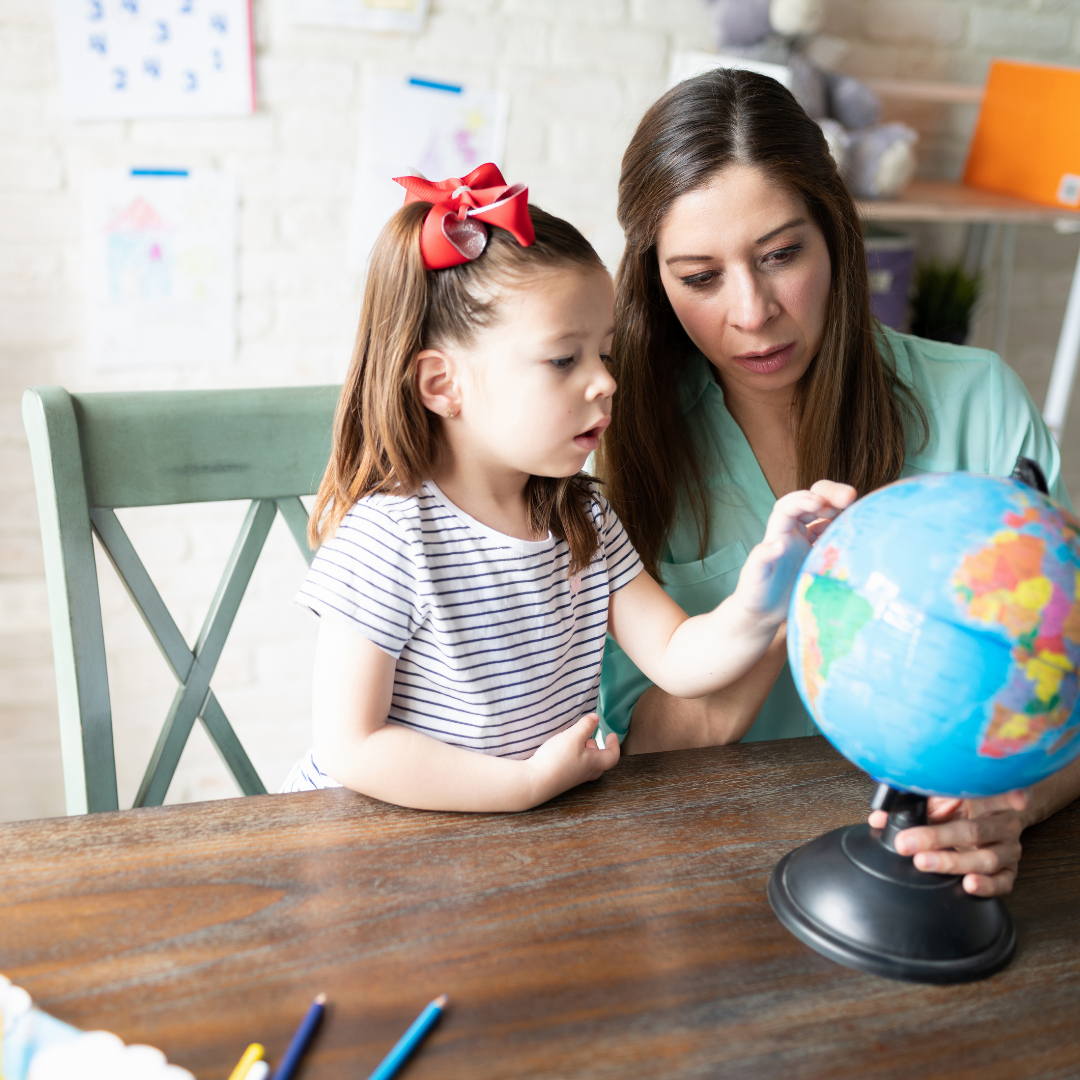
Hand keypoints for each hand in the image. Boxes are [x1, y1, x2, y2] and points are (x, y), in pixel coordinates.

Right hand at [526, 713, 619, 804]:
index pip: (612, 757)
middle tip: (591, 739)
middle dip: (598, 750)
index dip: (614, 745)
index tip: (611, 735)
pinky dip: (573, 757)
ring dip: (584, 753)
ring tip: (574, 741)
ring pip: (586, 765)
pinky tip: (561, 750)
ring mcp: (572, 778)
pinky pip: (573, 767)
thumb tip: (596, 718)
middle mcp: (585, 773)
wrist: (535, 782)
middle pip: (599, 763)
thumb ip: (585, 726)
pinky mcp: (561, 779)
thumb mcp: (572, 737)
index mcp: (593, 763)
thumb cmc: (556, 760)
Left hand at [737, 480, 857, 620]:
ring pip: (826, 517)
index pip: (789, 507)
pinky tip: (857, 532)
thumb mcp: (754, 576)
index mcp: (778, 533)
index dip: (803, 500)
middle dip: (829, 494)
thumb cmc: (755, 593)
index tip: (820, 503)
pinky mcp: (821, 556)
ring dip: (841, 509)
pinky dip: (846, 530)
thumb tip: (778, 543)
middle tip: (849, 496)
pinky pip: (835, 536)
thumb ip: (761, 558)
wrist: (764, 613)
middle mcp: (794, 533)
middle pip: (811, 503)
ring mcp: (809, 544)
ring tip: (857, 510)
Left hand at [868, 790, 1028, 896]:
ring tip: (925, 862)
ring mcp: (1009, 850)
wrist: (989, 821)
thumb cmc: (961, 807)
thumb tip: (877, 818)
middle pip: (973, 831)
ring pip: (985, 858)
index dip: (1008, 794)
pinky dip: (987, 886)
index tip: (1011, 797)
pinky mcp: (1010, 872)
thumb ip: (912, 806)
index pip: (993, 794)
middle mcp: (1002, 825)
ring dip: (952, 862)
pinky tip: (969, 885)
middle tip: (907, 842)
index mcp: (988, 800)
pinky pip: (1003, 882)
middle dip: (937, 838)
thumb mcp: (939, 799)